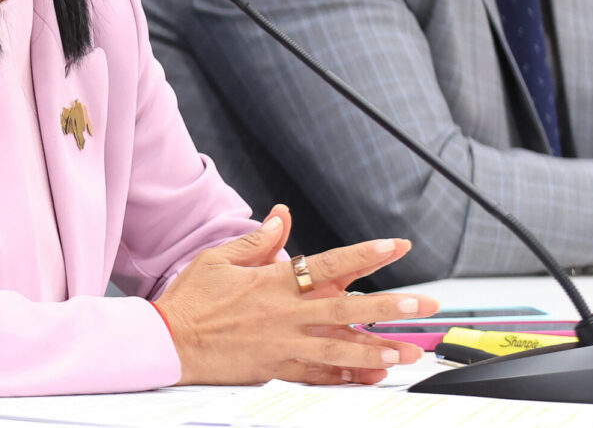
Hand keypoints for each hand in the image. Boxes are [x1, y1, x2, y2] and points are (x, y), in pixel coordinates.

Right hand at [154, 204, 439, 385]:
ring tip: (407, 350)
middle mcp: (286, 313)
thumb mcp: (223, 258)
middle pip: (348, 309)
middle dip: (390, 306)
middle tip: (424, 304)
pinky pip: (317, 374)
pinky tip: (370, 375)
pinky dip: (345, 376)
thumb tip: (282, 216)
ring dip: (377, 349)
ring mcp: (283, 344)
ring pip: (340, 349)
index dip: (367, 254)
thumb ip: (260, 240)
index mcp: (277, 281)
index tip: (396, 245)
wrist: (168, 340)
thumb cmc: (193, 297)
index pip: (332, 263)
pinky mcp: (275, 369)